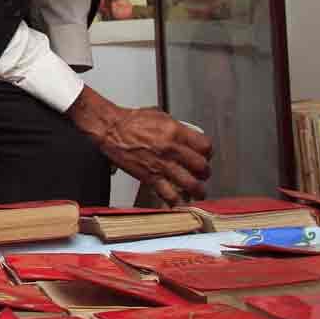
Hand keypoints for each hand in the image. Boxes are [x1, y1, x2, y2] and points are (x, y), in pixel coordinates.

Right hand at [70, 89, 211, 205]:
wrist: (111, 129)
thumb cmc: (131, 121)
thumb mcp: (160, 116)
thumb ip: (176, 128)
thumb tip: (187, 135)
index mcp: (175, 132)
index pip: (205, 146)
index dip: (208, 153)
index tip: (205, 156)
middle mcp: (171, 149)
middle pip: (201, 167)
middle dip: (205, 173)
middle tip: (203, 175)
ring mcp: (161, 165)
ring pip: (190, 184)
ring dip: (197, 191)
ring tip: (198, 193)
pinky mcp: (150, 177)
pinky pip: (168, 194)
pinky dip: (176, 201)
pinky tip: (178, 202)